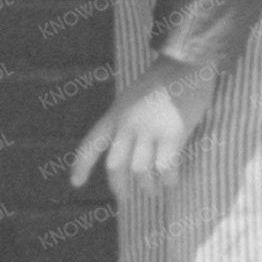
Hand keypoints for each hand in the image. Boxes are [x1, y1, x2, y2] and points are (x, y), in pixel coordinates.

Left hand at [69, 57, 214, 196]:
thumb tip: (127, 153)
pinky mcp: (172, 134)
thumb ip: (125, 121)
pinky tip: (171, 183)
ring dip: (146, 187)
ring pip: (139, 171)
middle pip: (115, 165)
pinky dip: (167, 180)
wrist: (186, 62)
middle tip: (124, 199)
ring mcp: (149, 130)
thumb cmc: (162, 79)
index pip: (91, 144)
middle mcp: (127, 124)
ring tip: (153, 192)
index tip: (75, 183)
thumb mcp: (132, 98)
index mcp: (115, 114)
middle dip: (119, 186)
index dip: (81, 165)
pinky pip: (165, 167)